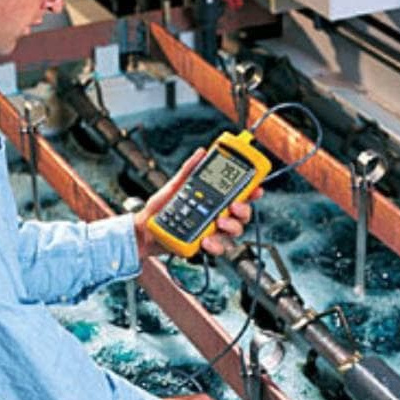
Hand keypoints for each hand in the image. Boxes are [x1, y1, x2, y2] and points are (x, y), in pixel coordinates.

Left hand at [134, 148, 263, 258]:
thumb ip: (189, 170)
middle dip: (243, 210)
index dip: (251, 191)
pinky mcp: (204, 246)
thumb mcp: (175, 186)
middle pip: (242, 214)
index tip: (256, 188)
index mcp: (213, 200)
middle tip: (233, 206)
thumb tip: (201, 152)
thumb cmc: (161, 208)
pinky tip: (206, 240)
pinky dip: (215, 244)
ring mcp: (212, 232)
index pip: (238, 195)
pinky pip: (218, 248)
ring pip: (234, 232)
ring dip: (231, 227)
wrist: (144, 230)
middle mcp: (216, 216)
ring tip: (219, 223)